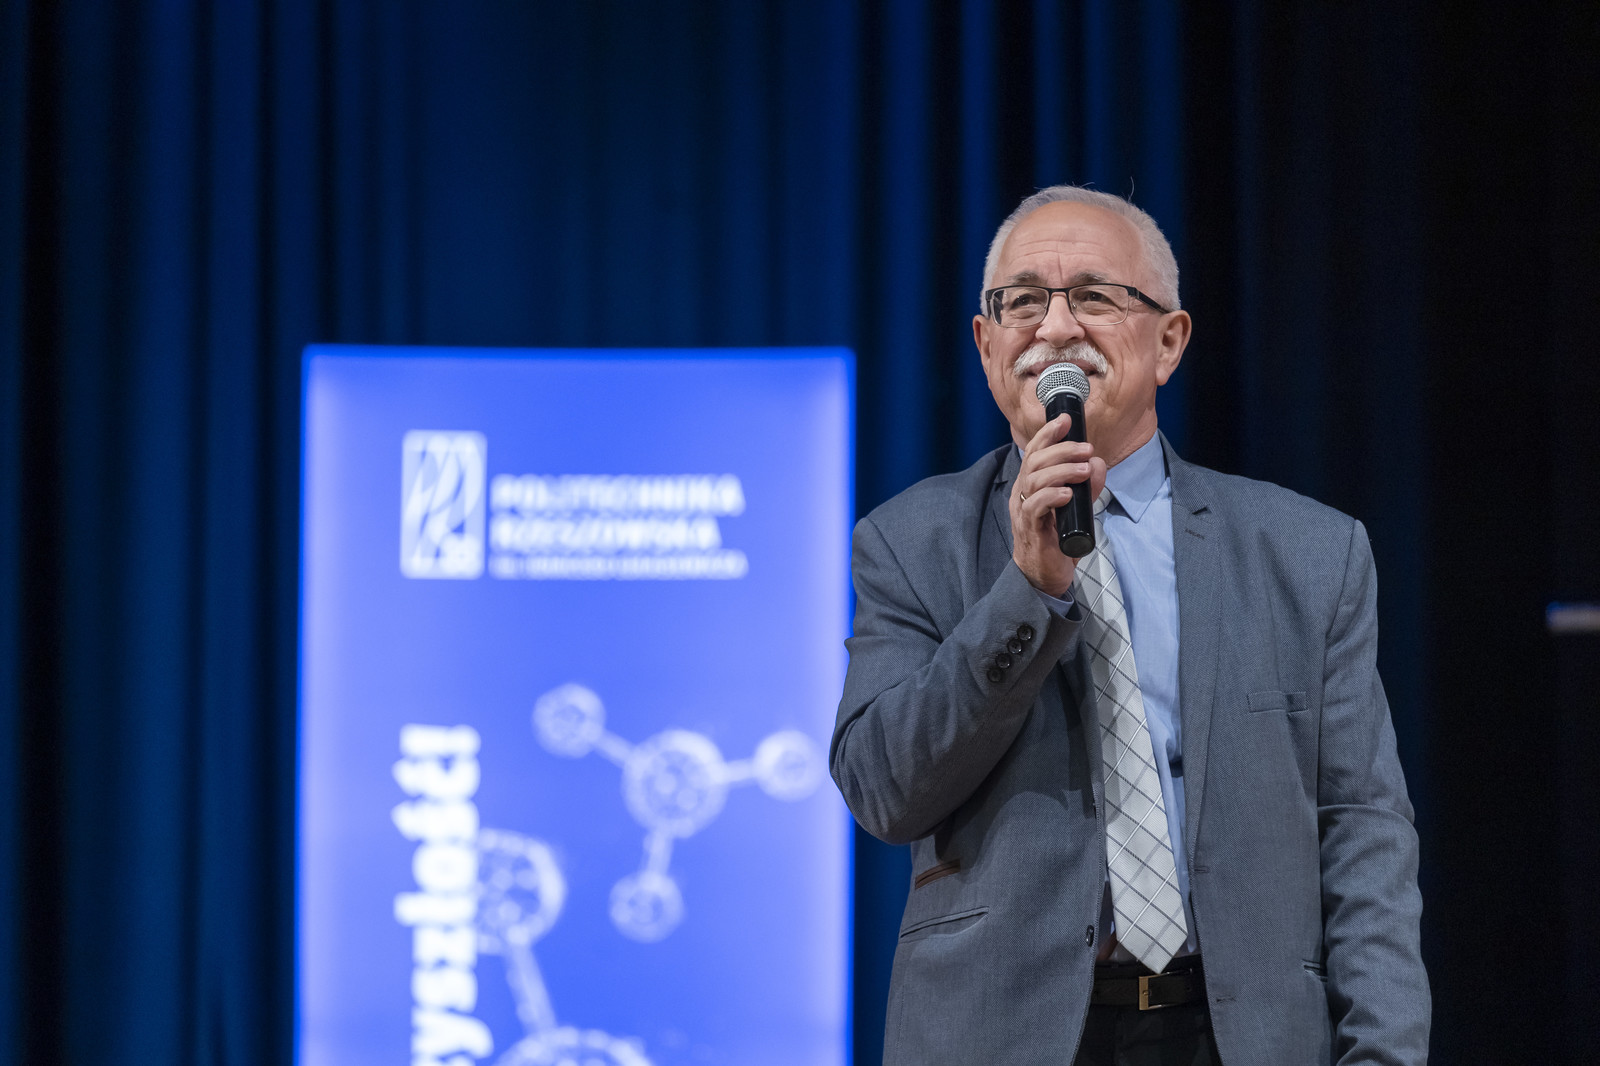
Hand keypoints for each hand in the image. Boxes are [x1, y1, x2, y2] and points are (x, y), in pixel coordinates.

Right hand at [1010, 414, 1107, 597]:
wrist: (1043, 576)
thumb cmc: (1056, 540)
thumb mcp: (1077, 506)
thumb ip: (1087, 485)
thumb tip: (1098, 463)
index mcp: (1030, 485)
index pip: (1035, 452)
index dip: (1048, 433)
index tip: (1066, 419)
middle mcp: (1022, 494)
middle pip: (1035, 461)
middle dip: (1062, 450)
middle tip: (1087, 449)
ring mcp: (1024, 511)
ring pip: (1035, 480)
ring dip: (1062, 471)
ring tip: (1084, 470)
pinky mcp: (1030, 529)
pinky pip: (1035, 506)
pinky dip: (1052, 496)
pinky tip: (1068, 494)